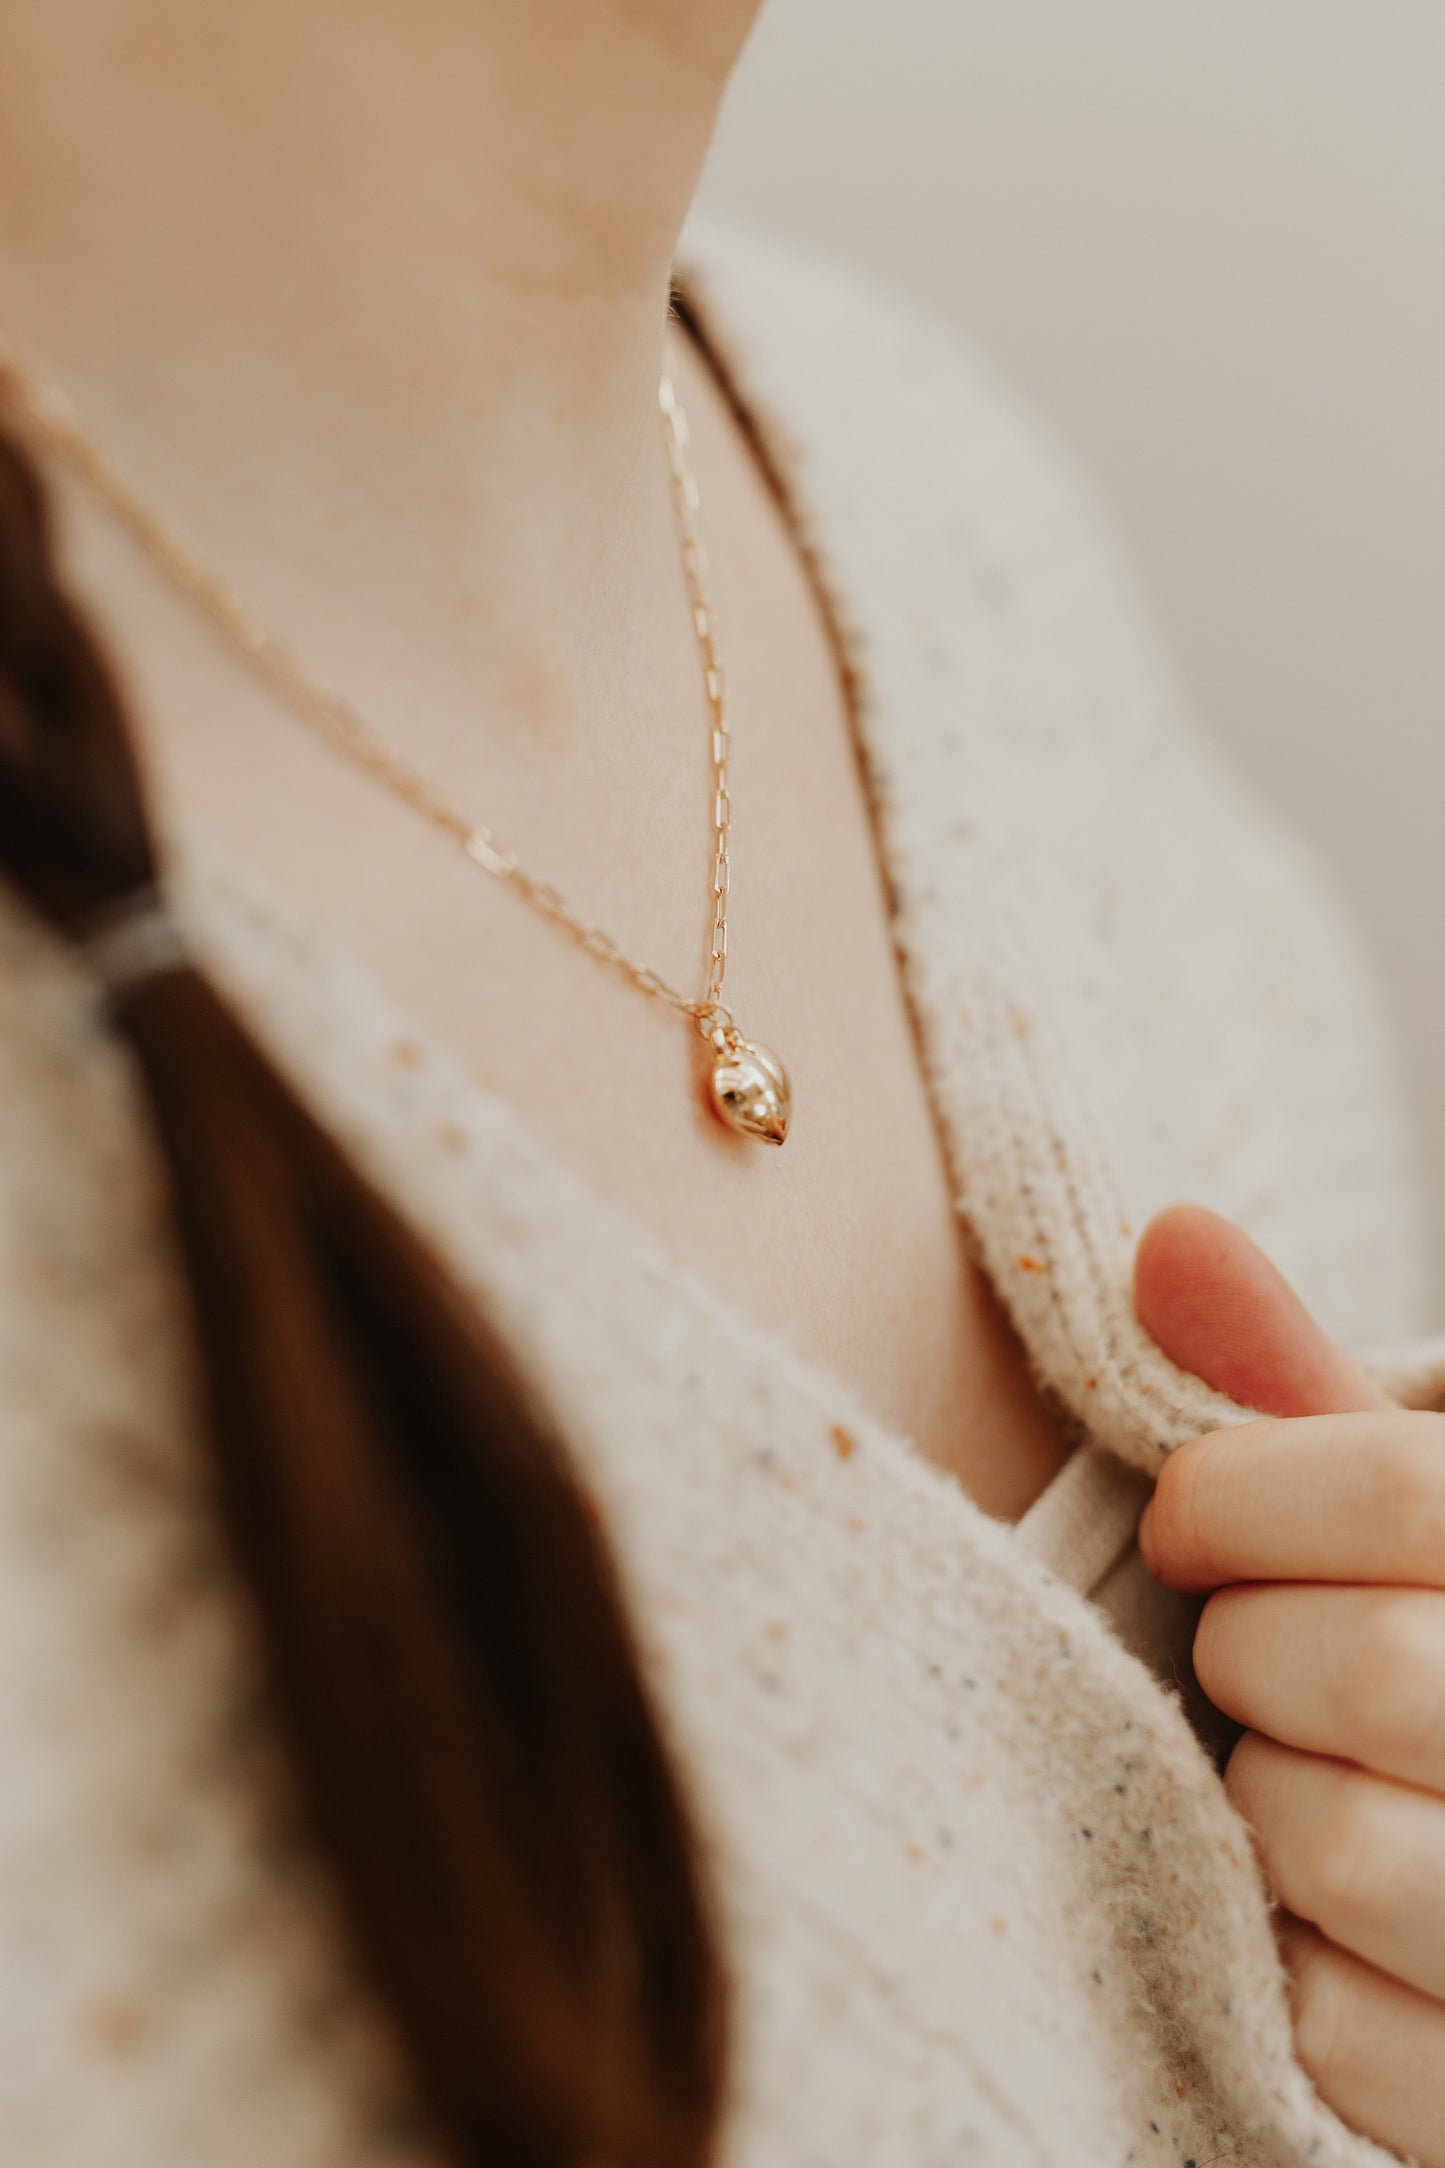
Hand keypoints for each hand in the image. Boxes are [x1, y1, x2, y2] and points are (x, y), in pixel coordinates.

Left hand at [1135, 1204, 1444, 2166]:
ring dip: (1260, 1790)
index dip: (1246, 1492)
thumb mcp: (1414, 1503)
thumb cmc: (1439, 1628)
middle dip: (1250, 1643)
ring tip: (1310, 1765)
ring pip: (1320, 1839)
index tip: (1194, 1514)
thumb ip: (1294, 1383)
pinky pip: (1322, 2014)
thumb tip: (1164, 1238)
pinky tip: (1325, 1895)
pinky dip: (1282, 1946)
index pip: (1405, 1496)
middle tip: (1260, 1647)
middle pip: (1356, 1666)